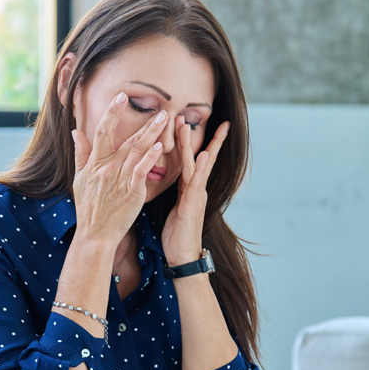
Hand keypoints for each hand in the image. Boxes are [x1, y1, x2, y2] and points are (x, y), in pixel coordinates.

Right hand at [71, 92, 168, 245]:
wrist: (95, 234)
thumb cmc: (89, 209)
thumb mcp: (79, 179)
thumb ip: (80, 154)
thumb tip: (76, 131)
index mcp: (95, 163)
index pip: (102, 131)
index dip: (112, 112)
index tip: (122, 97)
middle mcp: (107, 168)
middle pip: (127, 138)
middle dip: (144, 122)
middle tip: (160, 108)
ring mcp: (119, 179)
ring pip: (137, 151)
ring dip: (152, 134)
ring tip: (166, 120)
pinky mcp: (131, 192)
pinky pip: (141, 171)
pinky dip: (149, 158)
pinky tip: (159, 147)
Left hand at [162, 116, 229, 265]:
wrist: (182, 257)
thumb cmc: (175, 236)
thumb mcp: (172, 209)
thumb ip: (172, 193)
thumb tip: (163, 181)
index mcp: (187, 188)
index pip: (187, 159)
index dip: (186, 142)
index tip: (185, 122)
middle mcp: (194, 188)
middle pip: (194, 156)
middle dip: (192, 135)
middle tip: (189, 113)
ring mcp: (196, 195)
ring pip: (195, 164)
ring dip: (192, 143)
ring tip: (188, 124)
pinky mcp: (193, 204)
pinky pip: (197, 182)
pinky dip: (202, 167)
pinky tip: (205, 154)